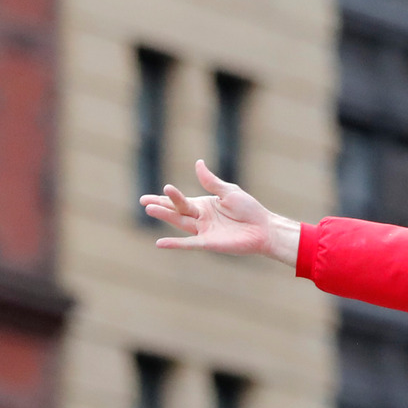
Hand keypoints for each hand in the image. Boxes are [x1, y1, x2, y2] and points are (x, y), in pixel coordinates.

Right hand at [141, 160, 302, 265]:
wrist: (263, 228)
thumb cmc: (249, 210)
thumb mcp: (228, 191)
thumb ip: (211, 181)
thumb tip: (197, 163)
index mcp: (204, 205)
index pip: (180, 201)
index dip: (165, 198)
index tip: (147, 196)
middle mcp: (200, 218)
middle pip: (177, 210)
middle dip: (161, 205)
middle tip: (143, 201)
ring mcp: (203, 231)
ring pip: (180, 222)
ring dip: (166, 216)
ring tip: (150, 209)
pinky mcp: (208, 243)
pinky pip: (188, 243)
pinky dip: (174, 243)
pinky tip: (159, 243)